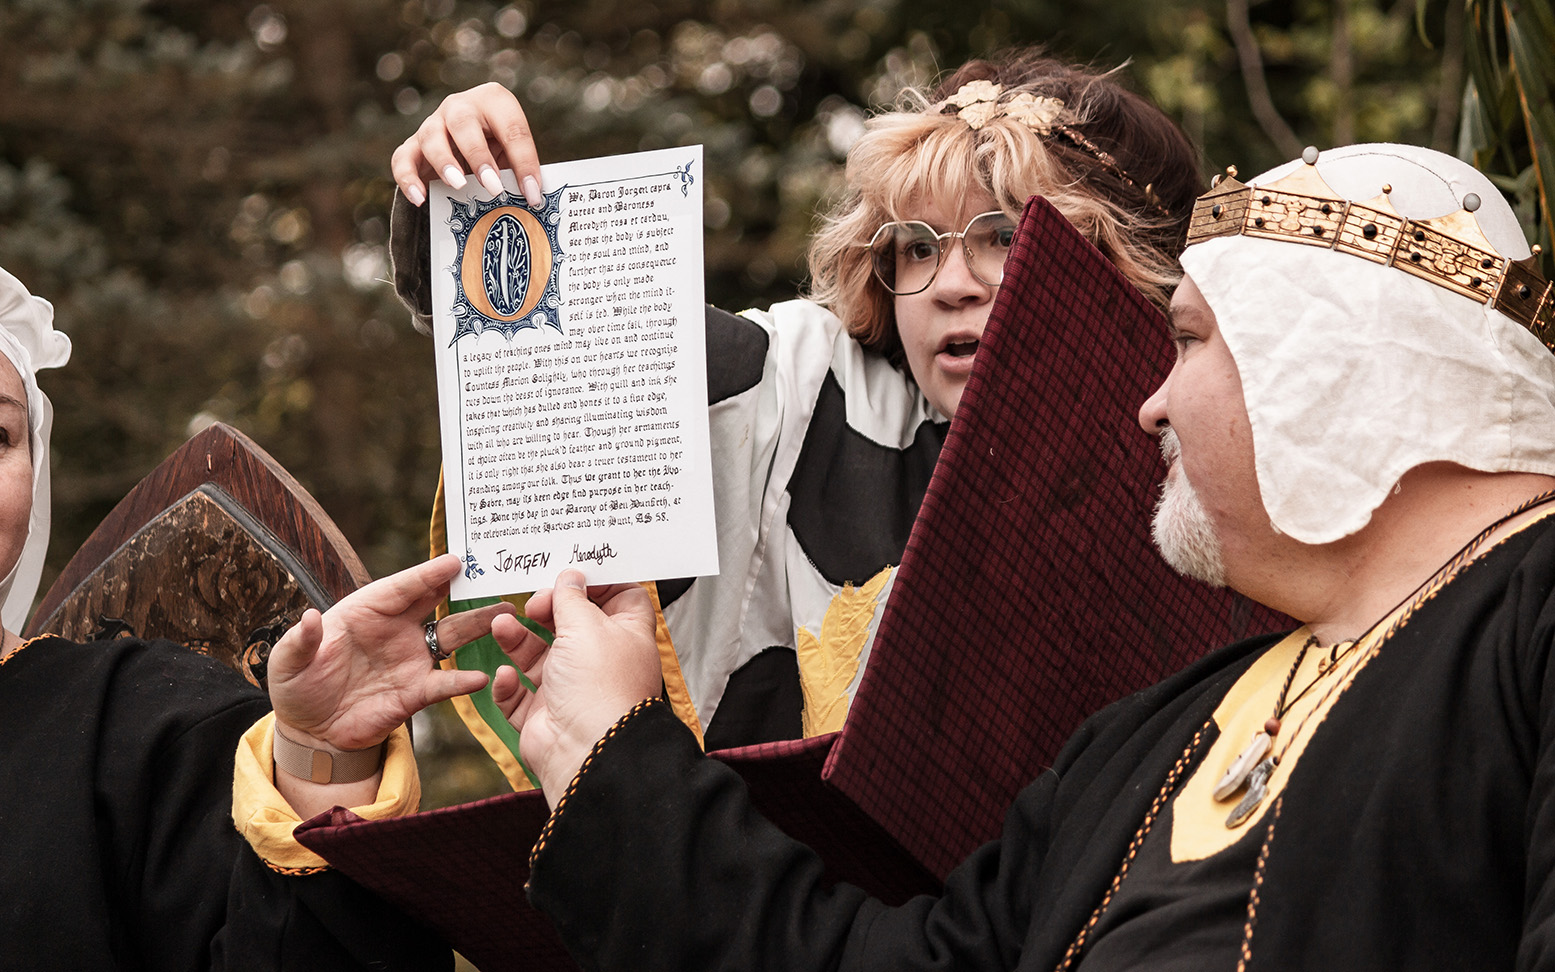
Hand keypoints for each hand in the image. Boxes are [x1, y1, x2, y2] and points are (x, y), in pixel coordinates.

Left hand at [267, 554, 512, 752]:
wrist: (311, 732)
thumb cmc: (297, 687)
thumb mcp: (287, 663)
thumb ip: (299, 641)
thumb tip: (309, 618)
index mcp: (365, 612)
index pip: (401, 588)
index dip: (427, 574)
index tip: (455, 561)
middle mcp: (395, 630)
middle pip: (435, 602)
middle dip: (465, 589)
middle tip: (494, 575)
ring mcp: (410, 659)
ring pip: (451, 636)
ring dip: (478, 626)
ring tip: (506, 616)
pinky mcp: (417, 692)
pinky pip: (445, 684)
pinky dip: (463, 681)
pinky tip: (483, 678)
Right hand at [391, 81, 543, 207]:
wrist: (466, 144)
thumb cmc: (498, 148)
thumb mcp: (513, 153)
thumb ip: (519, 169)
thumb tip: (533, 199)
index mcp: (494, 101)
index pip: (512, 128)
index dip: (525, 162)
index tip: (533, 195)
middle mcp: (460, 106)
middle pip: (464, 124)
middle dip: (479, 157)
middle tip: (493, 187)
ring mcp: (433, 123)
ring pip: (431, 137)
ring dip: (445, 162)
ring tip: (459, 186)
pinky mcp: (412, 145)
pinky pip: (403, 158)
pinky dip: (408, 178)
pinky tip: (420, 199)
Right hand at [490, 570, 659, 801]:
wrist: (587, 751)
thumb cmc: (600, 688)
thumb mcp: (586, 626)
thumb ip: (572, 599)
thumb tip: (570, 578)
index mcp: (625, 638)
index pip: (621, 599)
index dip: (598, 583)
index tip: (571, 572)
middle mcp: (600, 663)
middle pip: (571, 625)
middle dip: (547, 609)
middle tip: (535, 603)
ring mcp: (571, 690)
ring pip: (538, 657)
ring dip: (517, 639)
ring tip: (501, 626)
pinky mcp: (544, 717)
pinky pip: (518, 695)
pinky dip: (507, 684)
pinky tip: (505, 675)